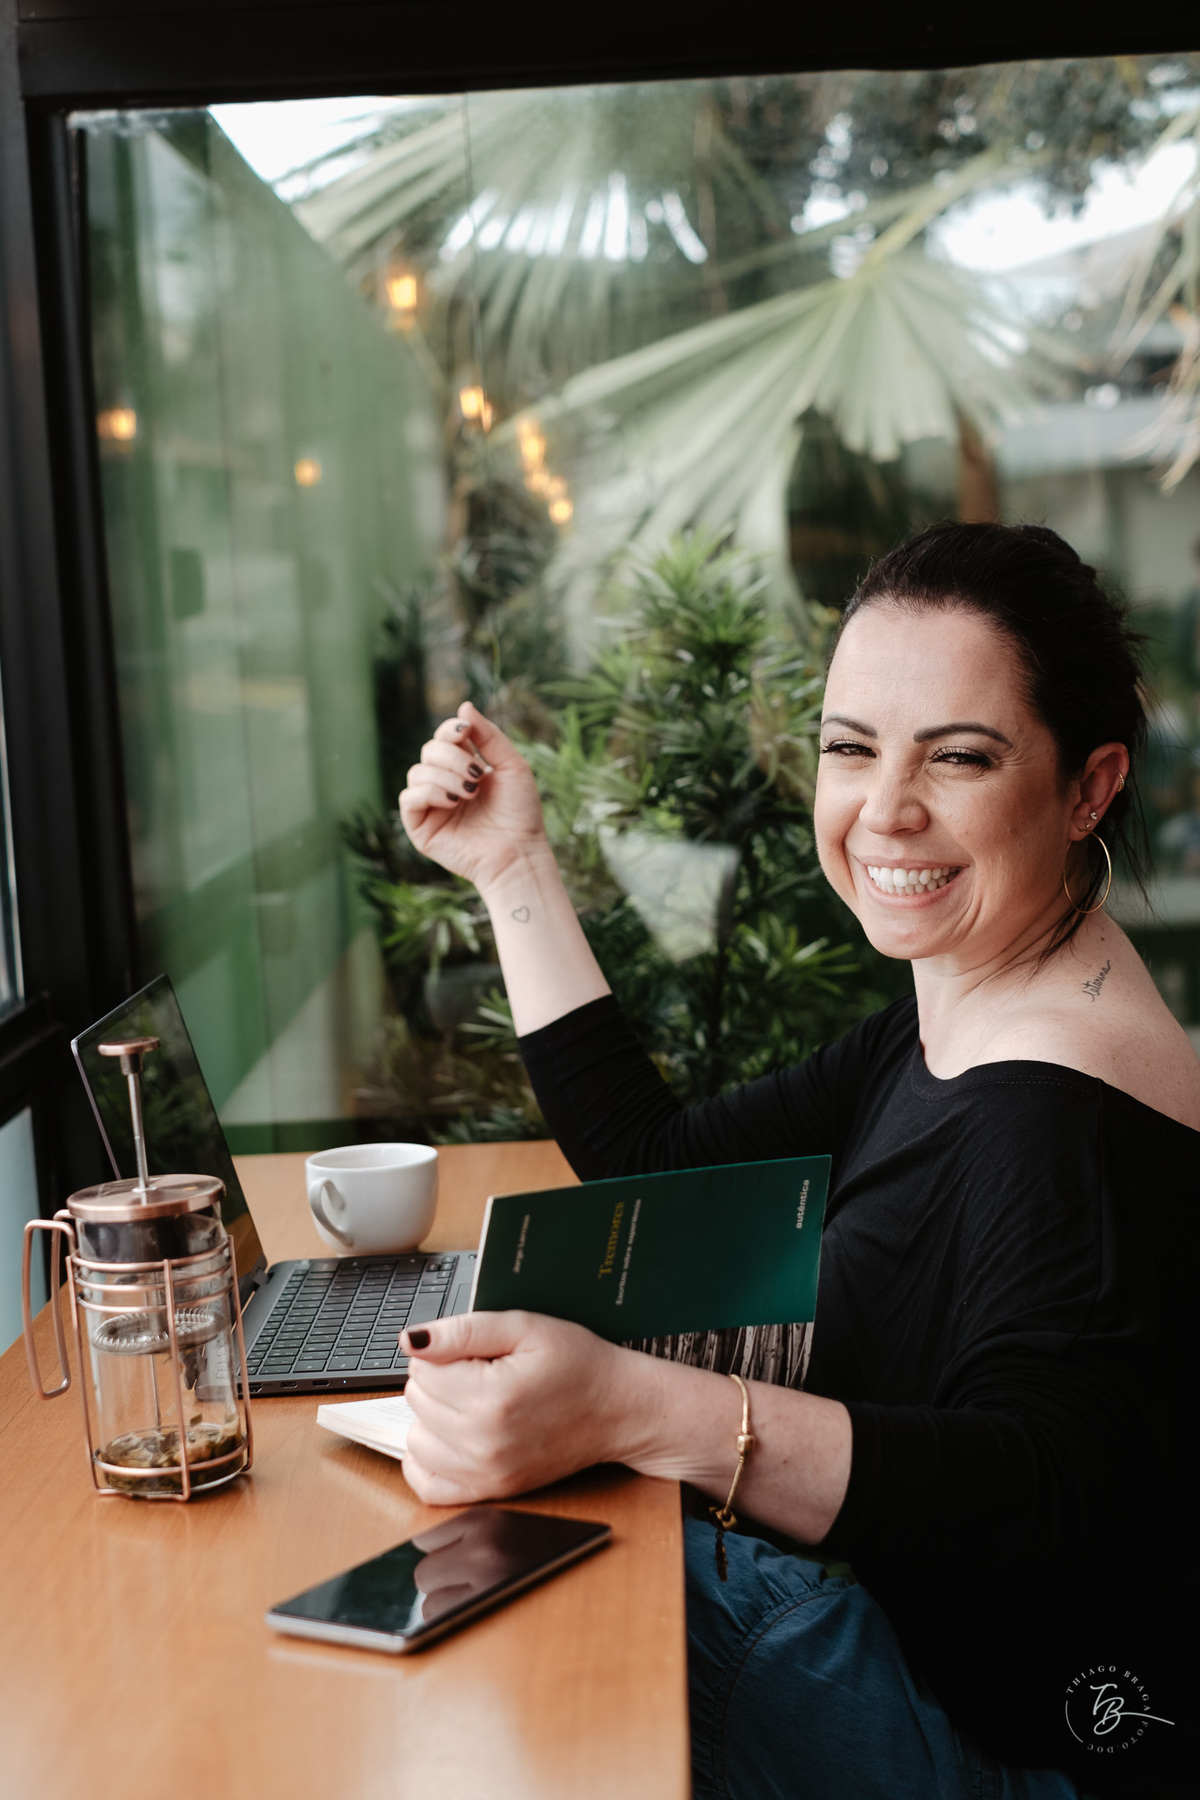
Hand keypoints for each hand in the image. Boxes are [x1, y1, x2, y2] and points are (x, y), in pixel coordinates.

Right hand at [399, 702, 551, 894]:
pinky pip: (408, 797)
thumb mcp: (512, 765)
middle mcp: (444, 784)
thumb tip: (464, 705)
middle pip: (429, 751)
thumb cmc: (520, 813)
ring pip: (417, 772)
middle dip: (452, 757)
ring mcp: (430, 806)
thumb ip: (489, 736)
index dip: (451, 730)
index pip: (444, 738)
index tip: (466, 733)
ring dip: (445, 776)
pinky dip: (430, 792)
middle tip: (477, 776)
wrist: (519, 853)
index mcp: (464, 768)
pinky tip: (453, 802)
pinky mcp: (420, 827)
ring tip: (469, 793)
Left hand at [400, 1310, 628, 1505]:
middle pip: (416, 1400)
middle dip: (439, 1379)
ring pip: (415, 1439)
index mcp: (490, 1397)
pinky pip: (427, 1484)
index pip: (421, 1368)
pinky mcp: (490, 1491)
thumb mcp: (525, 1327)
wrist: (617, 1408)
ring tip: (472, 1401)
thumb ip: (463, 1331)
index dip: (444, 1350)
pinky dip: (429, 1459)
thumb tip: (411, 1340)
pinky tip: (452, 1437)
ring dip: (432, 1417)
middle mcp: (483, 1442)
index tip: (476, 1351)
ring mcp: (485, 1473)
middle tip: (481, 1373)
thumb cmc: (577, 1364)